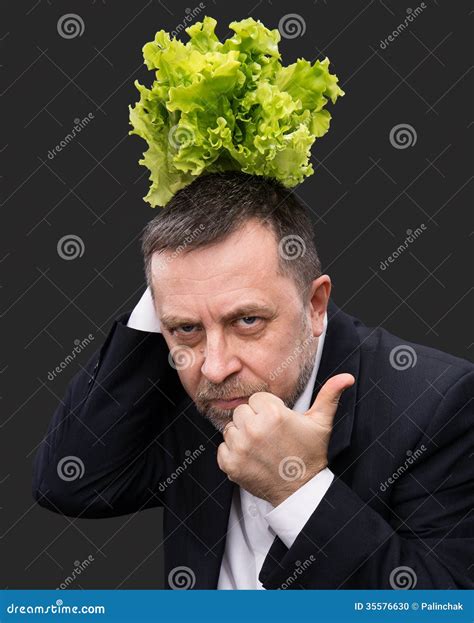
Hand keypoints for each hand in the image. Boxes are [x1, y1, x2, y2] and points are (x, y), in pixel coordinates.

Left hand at [217, 373, 354, 505]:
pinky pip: (223, 447)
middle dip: (253, 420)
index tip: (278, 423)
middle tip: (270, 436)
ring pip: (231, 429)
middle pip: (242, 411)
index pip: (256, 399)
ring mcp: (240, 447)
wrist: (300, 491)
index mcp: (273, 414)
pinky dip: (233, 453)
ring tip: (261, 447)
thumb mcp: (321, 423)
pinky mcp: (230, 464)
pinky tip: (251, 458)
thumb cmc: (310, 454)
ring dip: (242, 436)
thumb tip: (347, 376)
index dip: (267, 410)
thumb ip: (329, 395)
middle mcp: (254, 429)